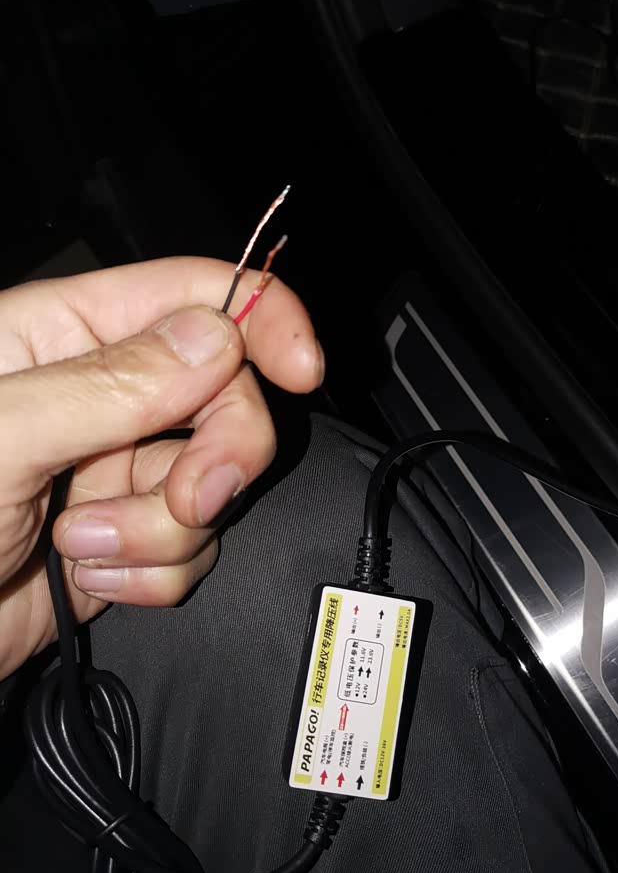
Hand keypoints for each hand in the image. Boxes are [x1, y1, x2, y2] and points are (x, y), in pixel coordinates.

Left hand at [0, 256, 323, 680]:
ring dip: (164, 530)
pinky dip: (154, 574)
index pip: (189, 292)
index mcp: (60, 337)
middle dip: (223, 453)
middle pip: (226, 394)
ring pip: (213, 482)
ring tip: (85, 547)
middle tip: (194, 497)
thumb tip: (215, 337)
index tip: (302, 368)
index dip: (260, 318)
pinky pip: (192, 546)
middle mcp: (100, 396)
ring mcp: (116, 470)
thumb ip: (109, 385)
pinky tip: (90, 579)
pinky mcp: (127, 538)